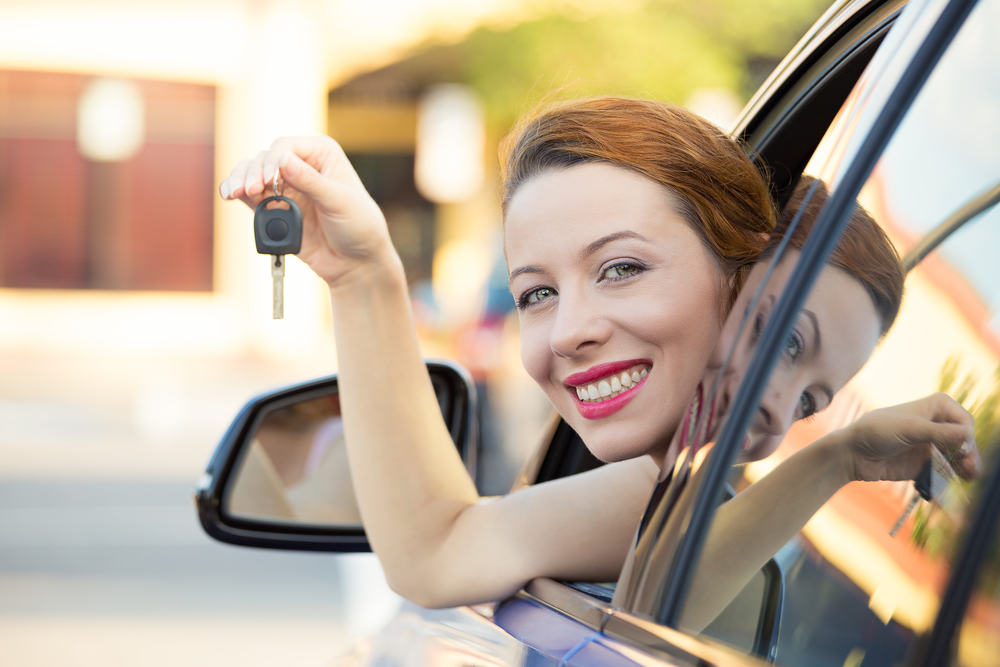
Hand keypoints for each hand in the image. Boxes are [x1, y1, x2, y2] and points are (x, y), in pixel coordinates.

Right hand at [219, 136, 397, 285]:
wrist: (356, 262)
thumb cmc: (359, 226)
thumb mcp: (339, 201)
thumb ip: (310, 181)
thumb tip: (283, 159)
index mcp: (322, 153)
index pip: (287, 146)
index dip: (273, 159)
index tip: (268, 178)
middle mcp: (301, 165)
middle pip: (265, 159)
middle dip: (253, 172)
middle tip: (251, 190)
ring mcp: (285, 186)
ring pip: (252, 174)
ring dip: (240, 181)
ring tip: (236, 193)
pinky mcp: (274, 207)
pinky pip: (250, 196)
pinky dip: (236, 193)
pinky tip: (229, 195)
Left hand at [841, 393, 981, 482]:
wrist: (851, 454)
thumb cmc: (875, 432)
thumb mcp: (908, 429)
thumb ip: (938, 432)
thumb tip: (967, 434)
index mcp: (934, 408)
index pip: (963, 421)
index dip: (967, 435)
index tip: (962, 448)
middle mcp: (935, 425)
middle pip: (964, 442)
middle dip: (969, 456)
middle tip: (970, 468)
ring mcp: (930, 446)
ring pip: (957, 459)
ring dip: (964, 470)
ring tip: (967, 478)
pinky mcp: (923, 466)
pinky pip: (943, 475)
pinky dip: (949, 482)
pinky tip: (952, 490)